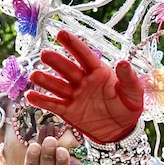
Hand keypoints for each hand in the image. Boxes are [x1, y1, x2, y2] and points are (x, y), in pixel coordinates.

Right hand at [26, 29, 144, 143]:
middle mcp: (82, 80)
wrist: (121, 131)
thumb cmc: (128, 106)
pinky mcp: (68, 111)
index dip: (73, 44)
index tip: (61, 33)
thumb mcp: (133, 92)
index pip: (84, 55)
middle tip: (45, 54)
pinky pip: (54, 105)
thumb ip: (128, 78)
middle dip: (56, 61)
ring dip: (45, 80)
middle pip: (67, 69)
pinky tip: (30, 96)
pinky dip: (42, 101)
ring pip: (57, 86)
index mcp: (98, 71)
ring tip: (34, 75)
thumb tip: (123, 62)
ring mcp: (74, 95)